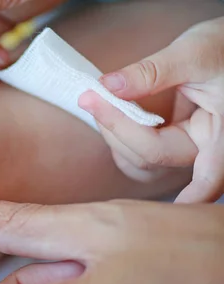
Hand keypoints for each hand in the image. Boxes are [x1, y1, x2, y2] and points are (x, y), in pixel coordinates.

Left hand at [78, 17, 223, 202]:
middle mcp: (208, 150)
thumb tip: (108, 87)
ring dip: (115, 135)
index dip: (184, 202)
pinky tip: (113, 113)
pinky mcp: (173, 143)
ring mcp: (188, 148)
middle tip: (94, 96)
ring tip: (103, 101)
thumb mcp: (194, 52)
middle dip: (117, 128)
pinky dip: (121, 137)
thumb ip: (153, 72)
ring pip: (142, 161)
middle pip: (153, 158)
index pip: (205, 179)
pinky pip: (140, 154)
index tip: (146, 212)